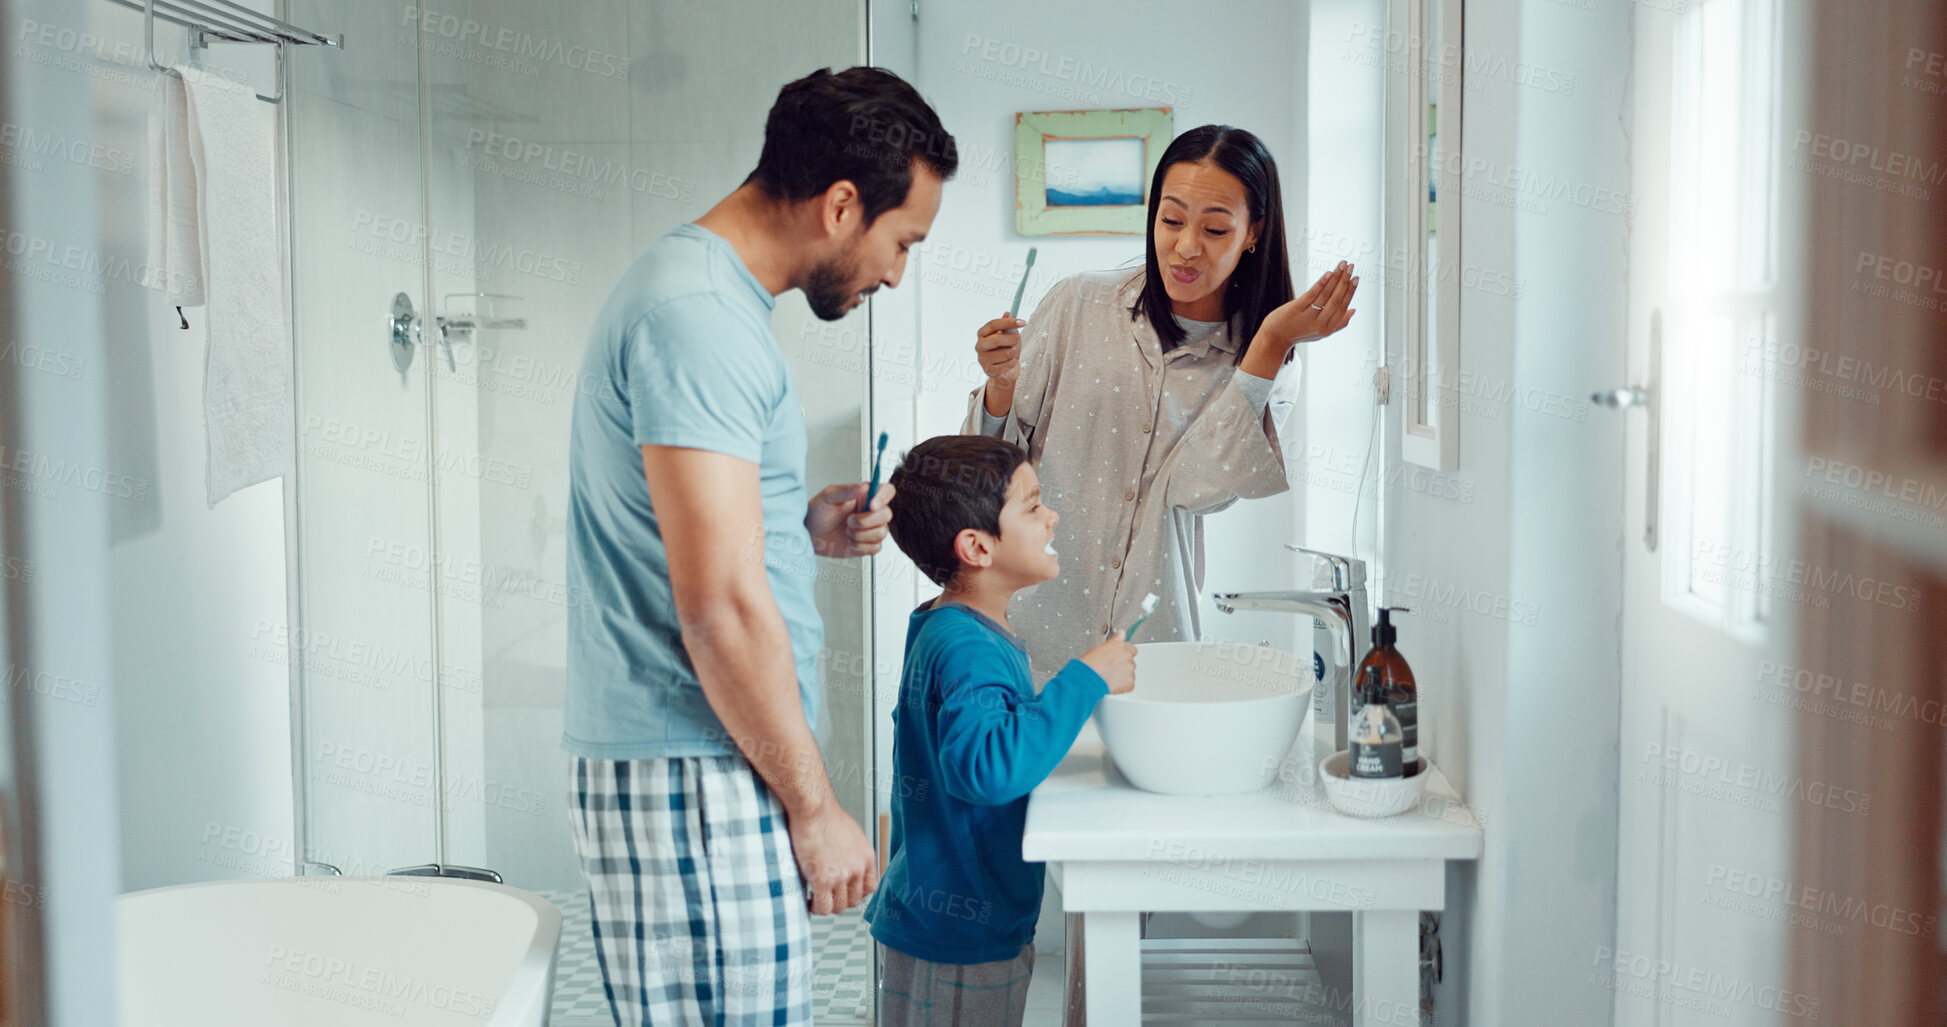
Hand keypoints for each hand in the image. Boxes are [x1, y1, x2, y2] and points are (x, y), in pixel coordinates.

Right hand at [786, 800, 878, 914]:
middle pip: (854, 900)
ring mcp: (842, 876)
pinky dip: (816, 908)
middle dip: (840, 900)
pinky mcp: (823, 880)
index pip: (870, 888)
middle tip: (827, 896)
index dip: (856, 893)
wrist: (814, 808)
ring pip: (839, 907)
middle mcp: (858, 868)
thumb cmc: (825, 815)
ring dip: (827, 905)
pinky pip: (823, 907)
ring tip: (817, 898)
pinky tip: (809, 900)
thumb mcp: (851, 834)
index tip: (845, 892)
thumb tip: (844, 863)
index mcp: (866, 857)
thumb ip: (852, 853)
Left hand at [807, 481, 894, 557]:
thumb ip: (847, 489)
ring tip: (846, 531)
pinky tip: (849, 541)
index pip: (886, 491)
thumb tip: (866, 486)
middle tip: (849, 521)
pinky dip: (861, 546)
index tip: (872, 505)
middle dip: (867, 521)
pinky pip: (876, 548)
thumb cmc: (816, 513)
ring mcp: (870, 529)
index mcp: (864, 496)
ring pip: (881, 532)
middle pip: (886, 514)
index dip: (883, 497)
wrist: (808, 535)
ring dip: (861, 534)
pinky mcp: (867, 545)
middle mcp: (870, 512)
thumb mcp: (828, 496)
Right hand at [975, 313, 1025, 414]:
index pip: (994, 324)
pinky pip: (1006, 364)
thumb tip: (1007, 313)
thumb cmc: (1006, 350)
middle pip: (998, 339)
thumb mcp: (1009, 336)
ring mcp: (982, 359)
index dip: (1008, 322)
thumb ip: (1008, 326)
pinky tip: (1010, 363)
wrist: (1005, 371)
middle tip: (1018, 341)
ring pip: (1005, 353)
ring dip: (1014, 353)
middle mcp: (979, 345)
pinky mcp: (988, 370)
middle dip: (1013, 340)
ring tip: (1013, 354)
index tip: (1022, 322)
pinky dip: (1012, 363)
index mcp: (982, 333)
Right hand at [1079, 636, 1137, 694]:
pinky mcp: (1129, 683)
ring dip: (1122, 675)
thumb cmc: (1091, 663)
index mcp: (1121, 647)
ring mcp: (1129, 671)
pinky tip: (1112, 683)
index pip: (1131, 649)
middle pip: (1130, 662)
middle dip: (1122, 665)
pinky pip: (1129, 685)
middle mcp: (1128, 658)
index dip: (1124, 654)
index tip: (1118, 657)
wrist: (1088, 678)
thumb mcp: (1101, 647)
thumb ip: (1115, 640)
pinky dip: (1122, 686)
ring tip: (1109, 677)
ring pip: (1129, 673)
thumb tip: (1122, 633)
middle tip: (1110, 668)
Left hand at [1251, 262, 1358, 355]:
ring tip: (1342, 265)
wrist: (1275, 338)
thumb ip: (1338, 324)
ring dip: (1336, 278)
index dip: (1350, 291)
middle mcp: (1319, 324)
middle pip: (1336, 299)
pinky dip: (1321, 283)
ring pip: (1326, 294)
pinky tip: (1328, 273)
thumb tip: (1353, 310)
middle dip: (1345, 281)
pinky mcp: (1296, 309)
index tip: (1356, 278)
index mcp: (1327, 329)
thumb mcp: (1320, 333)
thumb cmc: (1299, 333)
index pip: (1343, 307)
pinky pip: (1312, 294)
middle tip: (1351, 267)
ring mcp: (1307, 317)